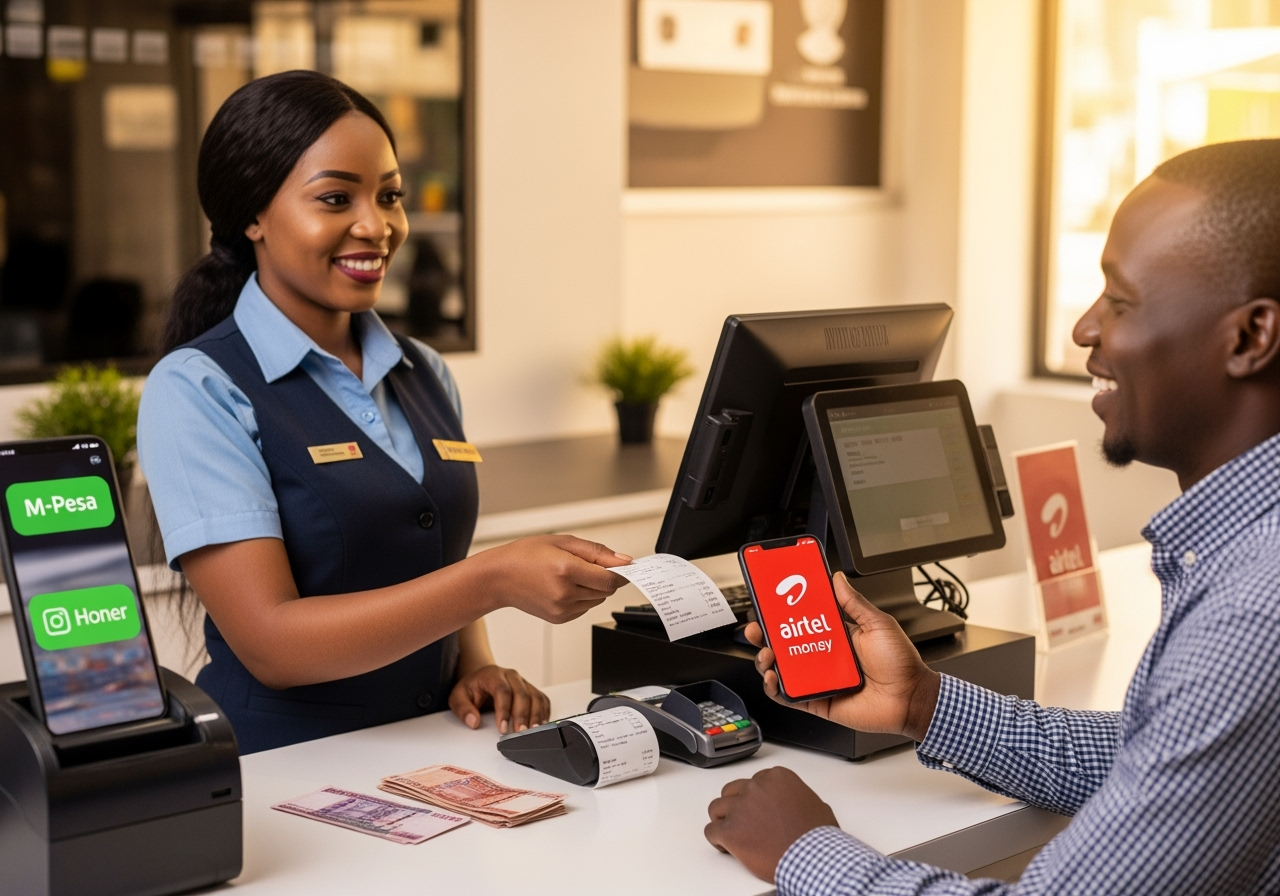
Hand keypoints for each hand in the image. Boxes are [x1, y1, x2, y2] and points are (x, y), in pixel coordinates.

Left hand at [448, 664, 549, 733]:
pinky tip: (541, 724)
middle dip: (522, 715)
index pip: (502, 690)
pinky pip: (542, 699)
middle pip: (521, 693)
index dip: (504, 710)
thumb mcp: (458, 696)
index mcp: (492, 674)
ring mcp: (523, 682)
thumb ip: (463, 709)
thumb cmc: (471, 688)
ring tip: (533, 730)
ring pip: (534, 696)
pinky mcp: (531, 689)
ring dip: (536, 714)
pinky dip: (543, 712)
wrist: (482, 677)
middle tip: (520, 732)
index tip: (502, 728)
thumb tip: (474, 721)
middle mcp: (511, 676)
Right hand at [475, 534, 631, 623]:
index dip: (621, 573)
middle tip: (588, 564)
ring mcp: (561, 609)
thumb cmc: (525, 555)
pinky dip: (582, 597)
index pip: (610, 579)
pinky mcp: (559, 618)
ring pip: (597, 600)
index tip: (624, 566)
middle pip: (606, 590)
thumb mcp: (561, 542)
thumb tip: (624, 561)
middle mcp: (565, 593)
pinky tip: (563, 586)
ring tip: (571, 574)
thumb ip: (596, 552)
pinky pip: (584, 608)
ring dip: (593, 587)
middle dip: (605, 577)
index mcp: (566, 570)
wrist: (498, 578)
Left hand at [705, 767, 837, 881]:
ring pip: (717, 808)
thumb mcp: (816, 806)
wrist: (811, 857)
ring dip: (723, 820)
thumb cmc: (816, 837)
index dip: (755, 798)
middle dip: (735, 805)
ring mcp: (740, 808)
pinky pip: (711, 831)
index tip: (758, 810)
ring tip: (733, 833)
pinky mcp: (730, 831)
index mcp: (776, 778)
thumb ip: (797, 797)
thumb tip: (796, 806)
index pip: (754, 781)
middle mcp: (755, 787)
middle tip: (744, 821)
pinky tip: (726, 846)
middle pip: (732, 792)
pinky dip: (716, 839)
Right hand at [747, 572, 940, 740]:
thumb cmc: (901, 664)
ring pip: (782, 669)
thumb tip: (836, 578)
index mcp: (837, 636)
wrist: (911, 699)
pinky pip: (790, 696)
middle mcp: (824, 656)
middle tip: (756, 628)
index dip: (783, 612)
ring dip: (767, 660)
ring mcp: (819, 679)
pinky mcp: (818, 701)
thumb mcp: (878, 624)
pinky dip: (776, 689)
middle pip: (785, 644)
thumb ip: (854, 603)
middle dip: (765, 635)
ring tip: (766, 654)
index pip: (802, 620)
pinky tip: (774, 679)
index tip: (770, 600)